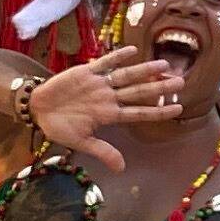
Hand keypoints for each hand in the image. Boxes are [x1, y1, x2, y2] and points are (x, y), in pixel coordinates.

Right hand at [27, 51, 185, 168]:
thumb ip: (102, 151)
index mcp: (109, 115)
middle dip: (159, 88)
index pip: (139, 113)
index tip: (179, 108)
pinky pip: (105, 63)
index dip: (158, 111)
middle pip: (138, 92)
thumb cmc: (59, 126)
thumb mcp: (81, 142)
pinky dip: (117, 57)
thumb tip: (121, 169)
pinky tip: (132, 50)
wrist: (38, 108)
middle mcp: (109, 98)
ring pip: (126, 76)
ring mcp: (99, 84)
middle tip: (182, 82)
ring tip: (164, 65)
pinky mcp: (86, 72)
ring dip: (144, 70)